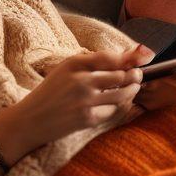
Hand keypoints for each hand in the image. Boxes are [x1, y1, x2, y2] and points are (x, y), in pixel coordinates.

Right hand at [0, 45, 153, 152]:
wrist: (30, 120)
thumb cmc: (50, 93)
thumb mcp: (66, 71)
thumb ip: (91, 63)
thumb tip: (126, 57)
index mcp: (74, 63)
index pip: (111, 57)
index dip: (132, 57)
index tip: (146, 55)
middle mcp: (80, 79)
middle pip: (121, 74)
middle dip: (134, 75)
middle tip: (138, 76)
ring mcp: (85, 100)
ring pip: (122, 93)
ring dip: (132, 90)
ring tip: (133, 88)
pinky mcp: (87, 118)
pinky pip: (113, 110)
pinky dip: (118, 107)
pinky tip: (116, 104)